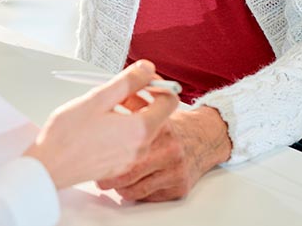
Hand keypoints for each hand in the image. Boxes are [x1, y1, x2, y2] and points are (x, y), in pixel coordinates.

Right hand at [23, 60, 179, 188]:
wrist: (48, 166)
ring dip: (130, 113)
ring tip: (103, 109)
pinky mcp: (119, 166)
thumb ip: (128, 81)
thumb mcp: (98, 98)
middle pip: (156, 115)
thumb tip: (148, 69)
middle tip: (115, 92)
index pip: (170, 101)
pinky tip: (99, 126)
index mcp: (140, 129)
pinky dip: (121, 129)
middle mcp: (141, 148)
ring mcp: (130, 160)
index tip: (141, 79)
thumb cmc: (67, 134)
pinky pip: (130, 142)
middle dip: (140, 98)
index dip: (158, 85)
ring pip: (142, 129)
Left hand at [95, 105, 232, 201]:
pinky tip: (133, 182)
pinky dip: (135, 191)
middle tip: (98, 175)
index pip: (128, 141)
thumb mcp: (151, 108)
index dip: (107, 151)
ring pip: (135, 188)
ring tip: (114, 178)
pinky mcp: (179, 188)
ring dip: (119, 186)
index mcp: (159, 126)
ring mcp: (175, 170)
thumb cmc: (171, 126)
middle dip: (108, 176)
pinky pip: (147, 196)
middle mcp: (169, 149)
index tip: (96, 154)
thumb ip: (130, 104)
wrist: (204, 138)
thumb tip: (103, 104)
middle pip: (128, 171)